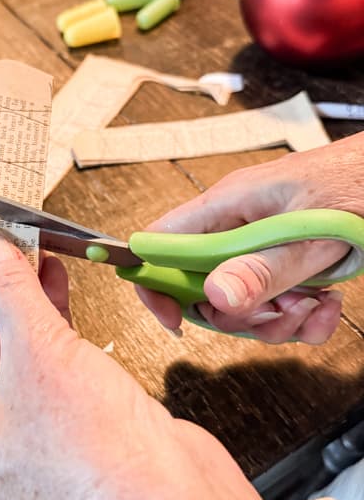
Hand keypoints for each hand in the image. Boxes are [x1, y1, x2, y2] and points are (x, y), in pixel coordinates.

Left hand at [0, 227, 288, 499]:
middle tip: (12, 253)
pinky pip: (54, 368)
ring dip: (30, 306)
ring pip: (21, 357)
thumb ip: (11, 292)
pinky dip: (57, 327)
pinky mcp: (76, 428)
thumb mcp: (38, 351)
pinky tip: (62, 292)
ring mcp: (34, 436)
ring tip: (40, 260)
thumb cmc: (92, 460)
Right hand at [139, 132, 363, 343]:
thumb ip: (264, 267)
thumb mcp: (311, 233)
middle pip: (203, 287)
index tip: (174, 318)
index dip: (156, 282)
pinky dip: (302, 317)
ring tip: (314, 305)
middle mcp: (237, 225)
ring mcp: (261, 245)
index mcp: (227, 204)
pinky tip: (326, 304)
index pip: (161, 243)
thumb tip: (215, 296)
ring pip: (242, 303)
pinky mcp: (285, 260)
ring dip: (279, 320)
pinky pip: (275, 303)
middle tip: (277, 311)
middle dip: (239, 314)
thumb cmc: (359, 179)